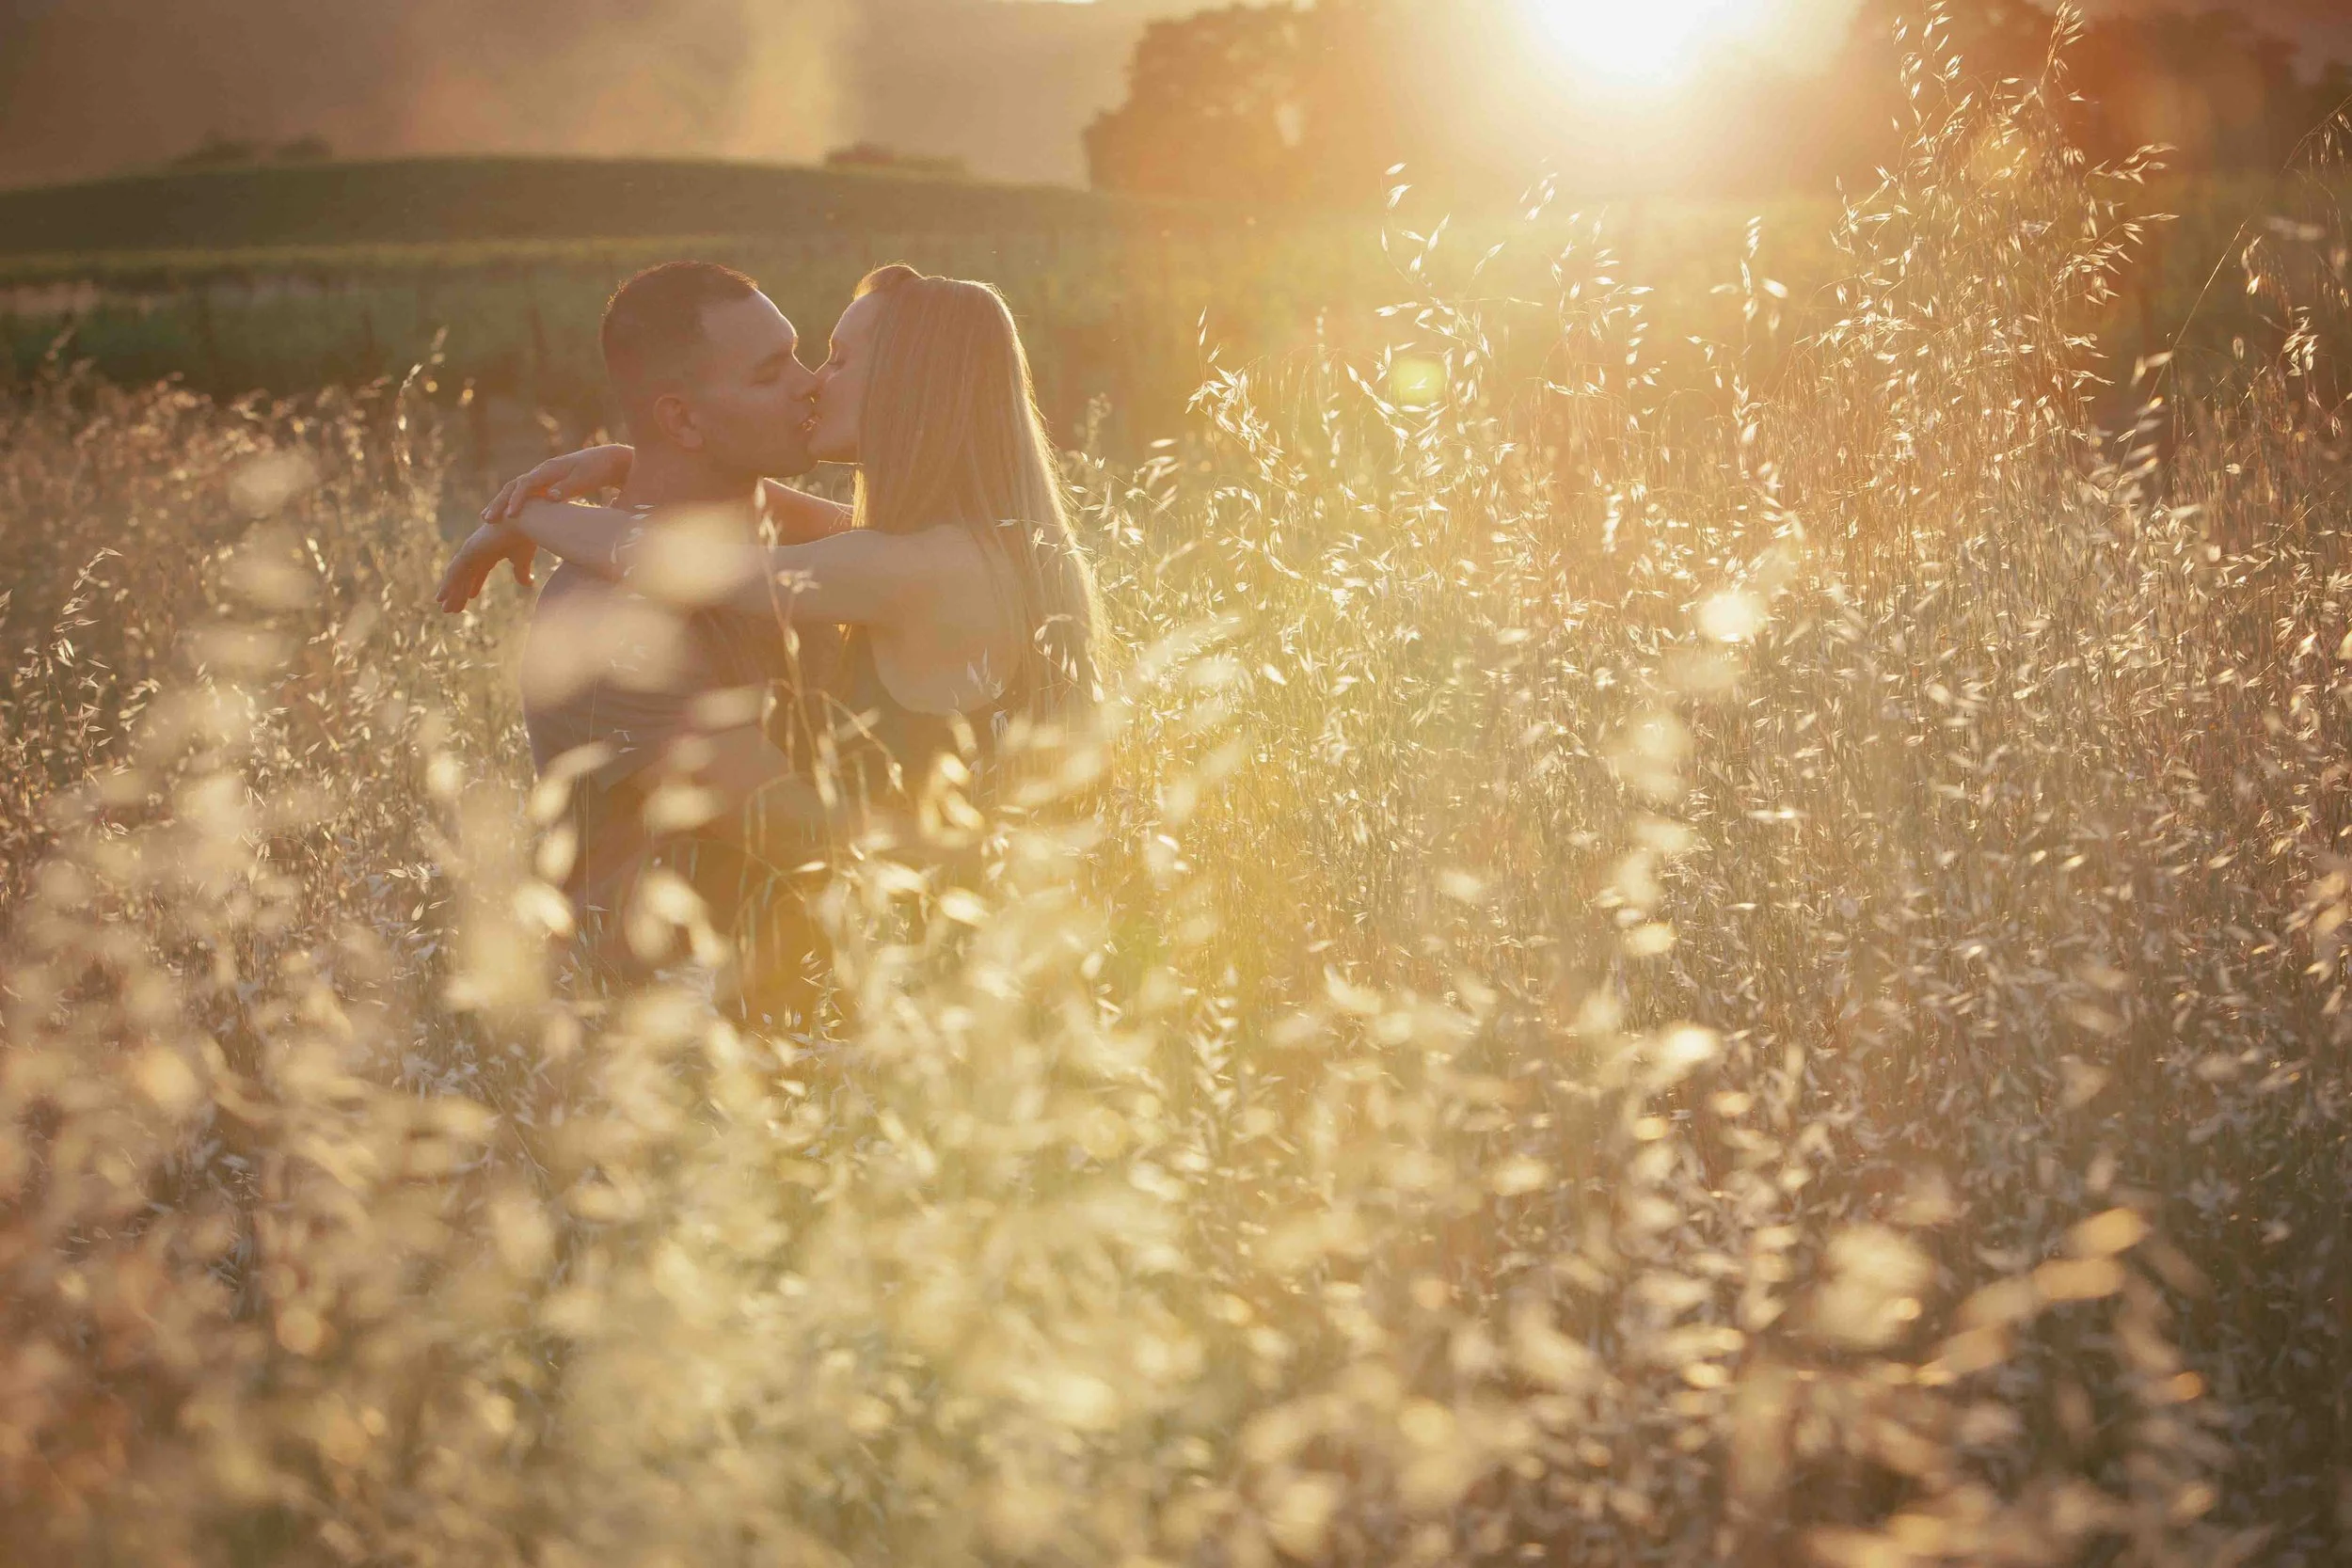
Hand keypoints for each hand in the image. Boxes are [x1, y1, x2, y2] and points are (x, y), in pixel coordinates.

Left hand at [436, 523, 536, 612]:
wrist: (526, 522)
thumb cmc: (527, 537)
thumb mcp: (523, 559)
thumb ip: (522, 572)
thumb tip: (527, 583)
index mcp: (491, 550)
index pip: (479, 571)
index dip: (474, 584)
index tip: (470, 597)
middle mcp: (479, 549)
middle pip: (465, 575)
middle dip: (459, 592)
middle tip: (452, 608)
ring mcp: (472, 549)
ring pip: (458, 575)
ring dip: (451, 592)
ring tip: (445, 609)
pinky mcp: (469, 550)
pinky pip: (455, 571)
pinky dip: (448, 584)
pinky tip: (442, 597)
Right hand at [481, 444, 634, 521]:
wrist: (608, 460)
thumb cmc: (599, 469)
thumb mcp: (585, 478)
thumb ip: (567, 487)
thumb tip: (549, 496)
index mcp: (549, 469)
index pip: (525, 484)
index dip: (517, 500)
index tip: (510, 516)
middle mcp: (542, 470)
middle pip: (514, 485)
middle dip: (499, 502)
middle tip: (486, 519)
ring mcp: (543, 476)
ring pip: (517, 488)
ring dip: (503, 502)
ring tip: (489, 518)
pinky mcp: (548, 482)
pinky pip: (525, 492)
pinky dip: (514, 502)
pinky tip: (509, 516)